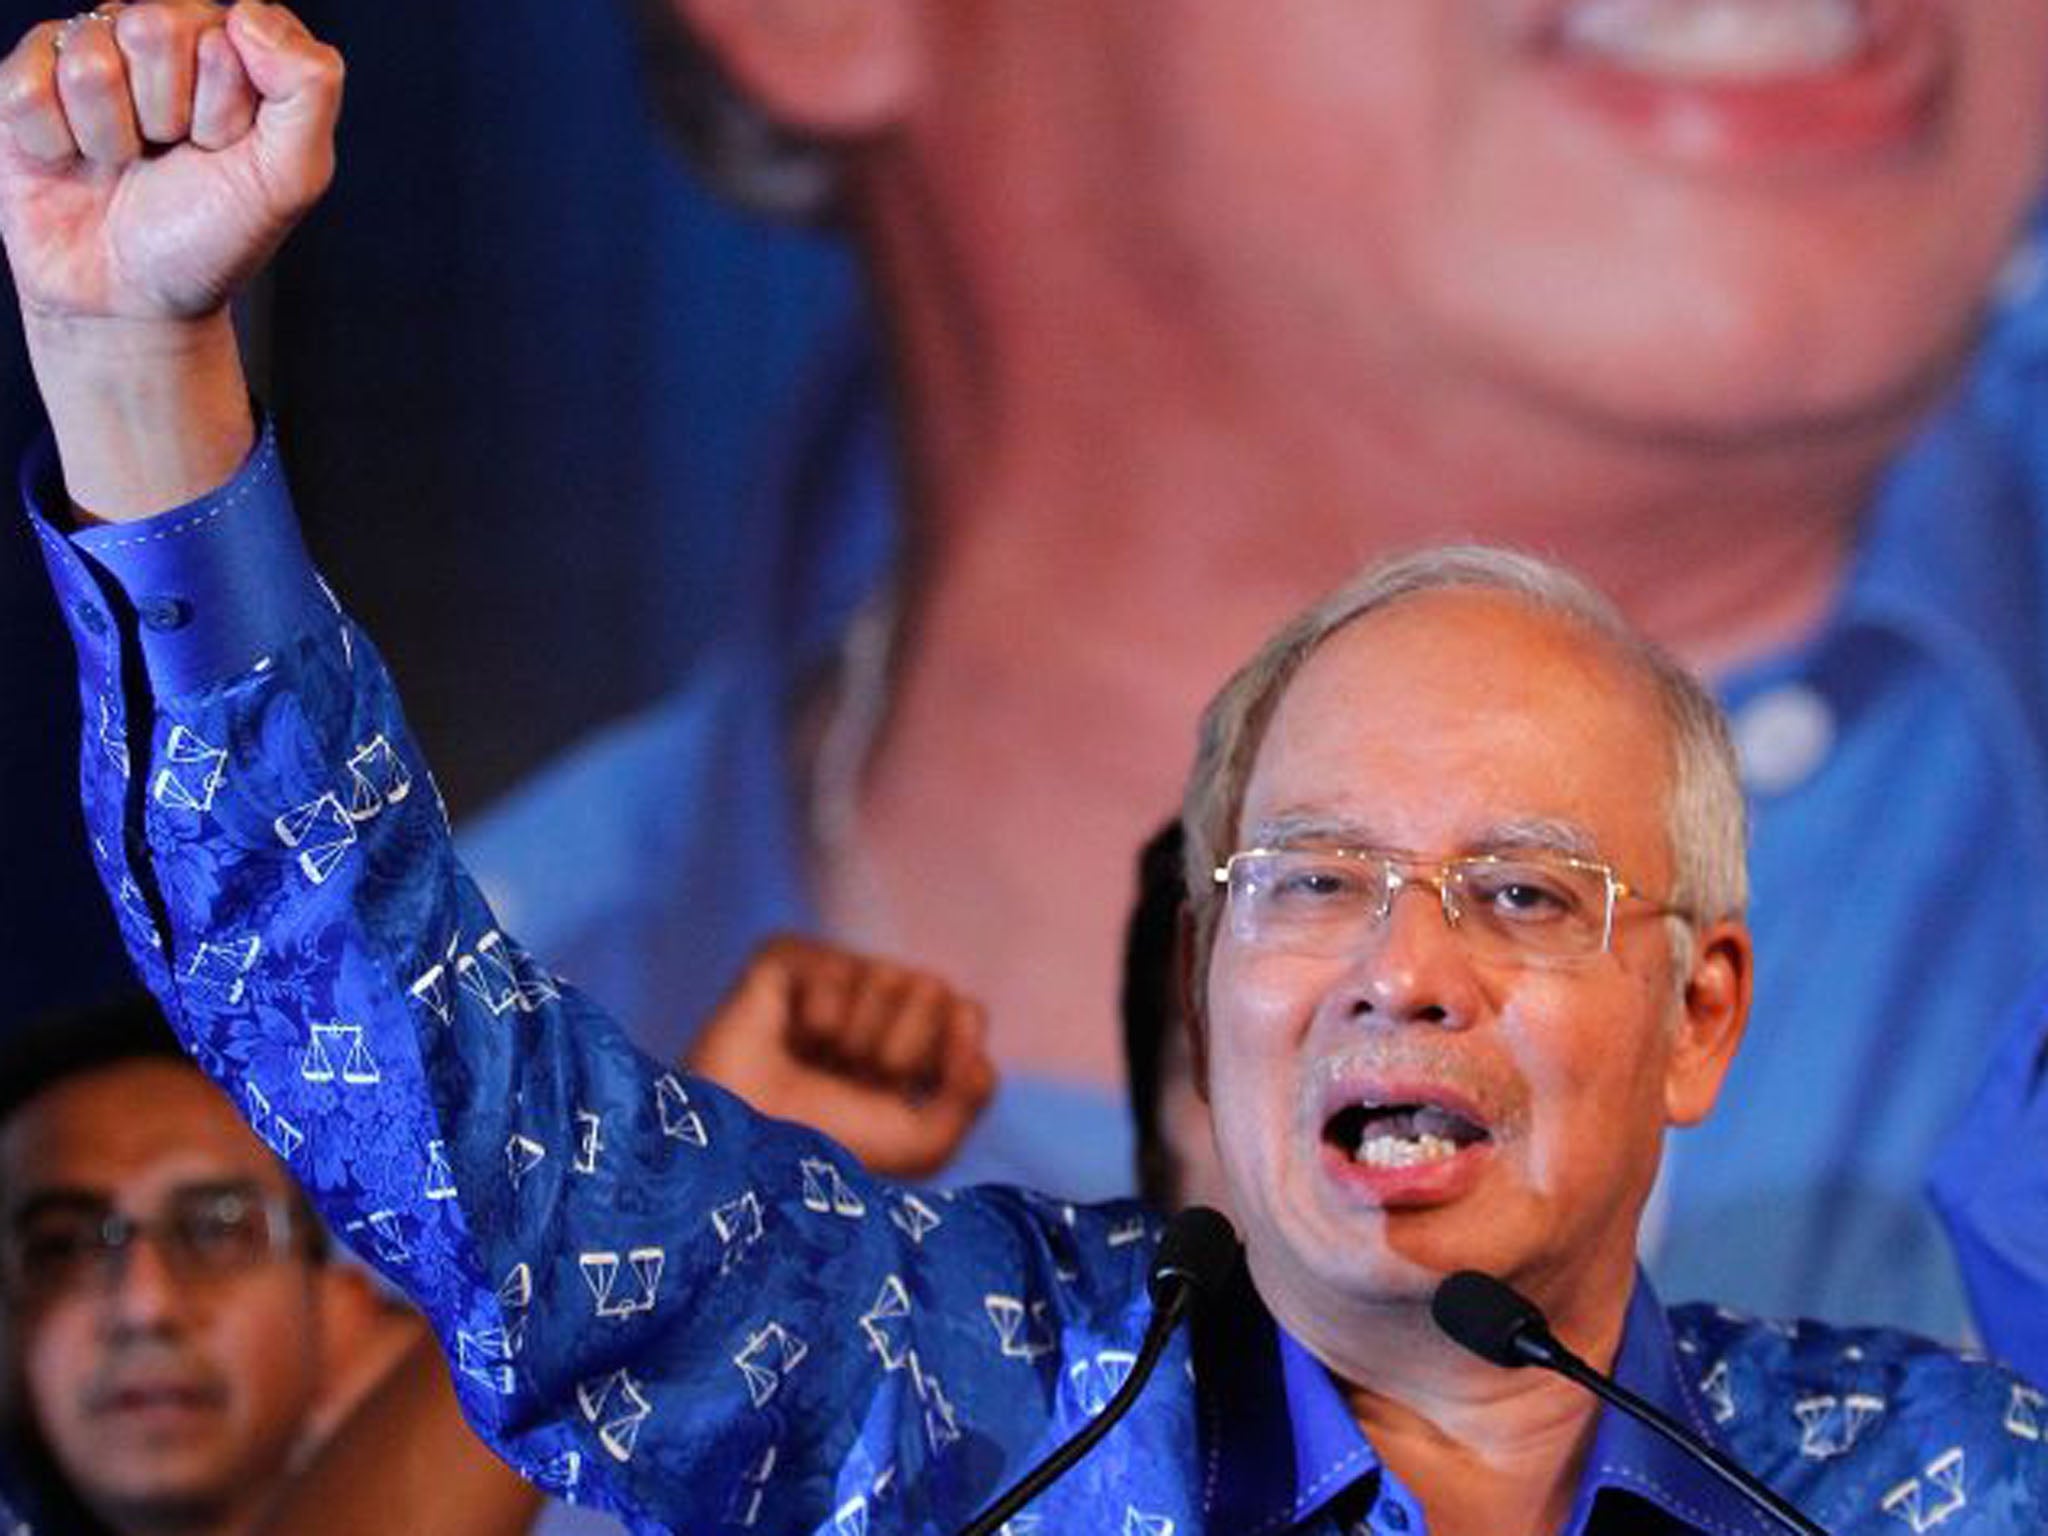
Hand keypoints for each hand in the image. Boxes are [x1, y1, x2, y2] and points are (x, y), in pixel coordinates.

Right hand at [0, 2, 341, 514]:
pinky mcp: (23, 86)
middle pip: (152, 24)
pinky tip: (71, 163)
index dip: (226, 107)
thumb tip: (247, 13)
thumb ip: (309, 88)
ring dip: (110, 134)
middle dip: (167, 112)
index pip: (225, 31)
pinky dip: (53, 143)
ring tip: (123, 166)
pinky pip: (27, 86)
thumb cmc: (211, 239)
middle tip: (170, 156)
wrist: (133, 303)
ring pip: (89, 59)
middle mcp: (157, 43)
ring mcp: (87, 59)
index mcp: (228, 51)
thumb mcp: (291, 176)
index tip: (223, 151)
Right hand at [688, 934, 996, 1180]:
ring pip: (888, 975)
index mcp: (912, 1044)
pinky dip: (822, 1014)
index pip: (966, 1012)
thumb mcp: (924, 1143)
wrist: (749, 1157)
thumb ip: (973, 1094)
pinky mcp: (783, 960)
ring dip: (859, 1037)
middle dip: (902, 1048)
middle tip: (853, 1079)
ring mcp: (830, 979)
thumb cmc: (832, 1154)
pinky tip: (789, 1039)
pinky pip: (836, 967)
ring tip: (818, 1063)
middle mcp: (875, 1006)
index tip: (913, 1091)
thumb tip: (978, 1052)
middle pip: (933, 988)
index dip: (952, 1050)